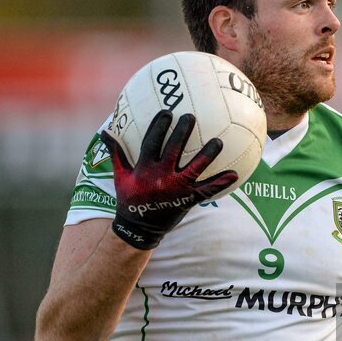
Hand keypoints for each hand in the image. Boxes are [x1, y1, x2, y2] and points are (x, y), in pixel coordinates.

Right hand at [100, 111, 237, 249]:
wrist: (138, 228)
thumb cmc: (129, 198)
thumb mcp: (120, 176)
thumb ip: (116, 153)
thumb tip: (106, 132)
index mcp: (144, 169)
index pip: (152, 142)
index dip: (159, 126)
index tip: (167, 112)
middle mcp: (161, 177)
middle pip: (174, 150)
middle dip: (182, 132)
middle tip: (191, 116)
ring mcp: (176, 188)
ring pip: (194, 168)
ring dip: (207, 155)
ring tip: (219, 141)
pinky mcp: (187, 199)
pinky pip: (206, 190)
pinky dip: (221, 183)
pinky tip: (235, 174)